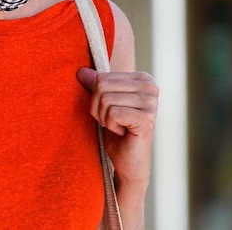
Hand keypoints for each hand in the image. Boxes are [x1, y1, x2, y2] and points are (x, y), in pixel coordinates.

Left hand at [76, 68, 157, 186]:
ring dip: (104, 118)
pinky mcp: (147, 118)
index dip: (96, 97)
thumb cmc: (117, 129)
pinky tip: (123, 132)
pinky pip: (112, 113)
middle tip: (111, 120)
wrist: (128, 160)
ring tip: (118, 126)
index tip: (110, 110)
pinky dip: (110, 125)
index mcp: (142, 78)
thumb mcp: (102, 103)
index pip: (101, 77)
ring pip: (105, 99)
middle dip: (97, 107)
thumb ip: (94, 84)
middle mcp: (150, 87)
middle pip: (102, 86)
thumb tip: (80, 70)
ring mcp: (151, 102)